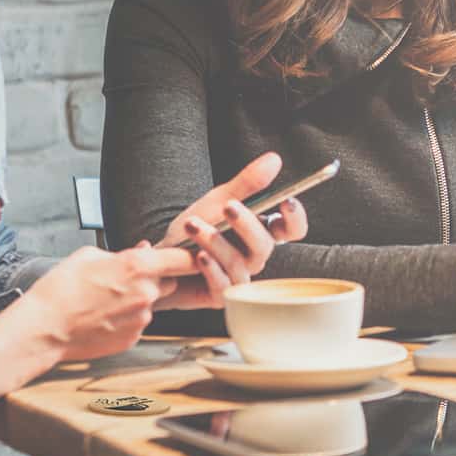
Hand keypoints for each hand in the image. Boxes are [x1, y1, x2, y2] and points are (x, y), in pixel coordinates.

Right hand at [17, 243, 192, 361]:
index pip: (182, 259)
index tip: (190, 255)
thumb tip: (143, 250)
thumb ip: (123, 252)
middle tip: (128, 276)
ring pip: (151, 303)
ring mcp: (141, 319)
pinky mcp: (133, 339)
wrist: (45, 327)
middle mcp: (146, 294)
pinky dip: (127, 317)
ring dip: (139, 299)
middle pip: (170, 282)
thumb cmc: (61, 288)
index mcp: (138, 267)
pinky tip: (103, 315)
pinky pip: (138, 322)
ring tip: (106, 299)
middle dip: (156, 278)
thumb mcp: (89, 255)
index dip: (188, 256)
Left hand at [154, 152, 307, 309]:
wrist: (160, 257)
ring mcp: (238, 278)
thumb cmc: (192, 230)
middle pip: (265, 246)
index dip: (295, 218)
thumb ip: (247, 183)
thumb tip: (275, 159)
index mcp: (259, 232)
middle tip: (229, 206)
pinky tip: (197, 255)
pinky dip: (211, 269)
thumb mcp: (218, 200)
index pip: (292, 230)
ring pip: (241, 264)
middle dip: (247, 224)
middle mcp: (253, 256)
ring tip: (193, 225)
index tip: (286, 201)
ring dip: (217, 243)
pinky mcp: (220, 296)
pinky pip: (223, 286)